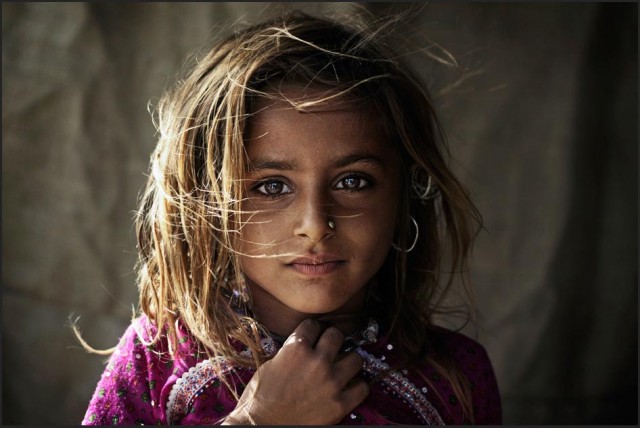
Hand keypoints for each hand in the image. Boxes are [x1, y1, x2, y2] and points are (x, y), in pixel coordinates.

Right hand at [222, 319, 368, 424]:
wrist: (262, 426)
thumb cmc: (260, 397)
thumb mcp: (271, 364)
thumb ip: (291, 351)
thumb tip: (305, 346)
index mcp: (296, 348)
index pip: (313, 325)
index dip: (312, 330)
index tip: (313, 336)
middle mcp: (317, 361)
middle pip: (337, 335)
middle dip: (332, 340)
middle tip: (329, 348)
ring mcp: (331, 382)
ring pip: (356, 359)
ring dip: (349, 362)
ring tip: (343, 367)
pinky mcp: (339, 404)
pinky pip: (362, 388)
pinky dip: (357, 387)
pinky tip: (350, 387)